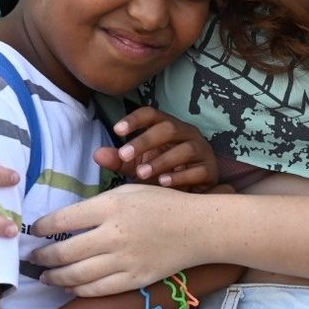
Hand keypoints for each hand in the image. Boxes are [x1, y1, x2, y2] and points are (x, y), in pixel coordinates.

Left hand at [30, 184, 209, 295]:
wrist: (198, 229)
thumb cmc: (163, 204)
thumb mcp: (128, 190)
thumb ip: (97, 204)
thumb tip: (66, 218)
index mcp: (110, 206)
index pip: (63, 220)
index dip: (43, 227)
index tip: (35, 230)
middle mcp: (113, 235)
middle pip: (65, 252)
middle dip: (43, 256)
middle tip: (33, 257)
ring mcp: (124, 260)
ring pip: (77, 275)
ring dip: (55, 277)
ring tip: (45, 276)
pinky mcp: (134, 280)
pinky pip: (98, 290)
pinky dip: (78, 290)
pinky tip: (70, 286)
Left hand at [97, 107, 218, 190]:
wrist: (191, 194)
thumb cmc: (162, 173)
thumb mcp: (137, 166)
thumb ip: (119, 160)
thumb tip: (97, 154)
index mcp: (168, 126)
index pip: (152, 114)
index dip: (135, 119)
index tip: (116, 130)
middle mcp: (187, 133)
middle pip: (168, 128)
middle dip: (145, 141)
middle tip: (124, 155)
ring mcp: (202, 151)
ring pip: (185, 149)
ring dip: (161, 160)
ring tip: (142, 174)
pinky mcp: (210, 170)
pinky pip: (198, 170)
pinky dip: (180, 176)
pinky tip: (163, 183)